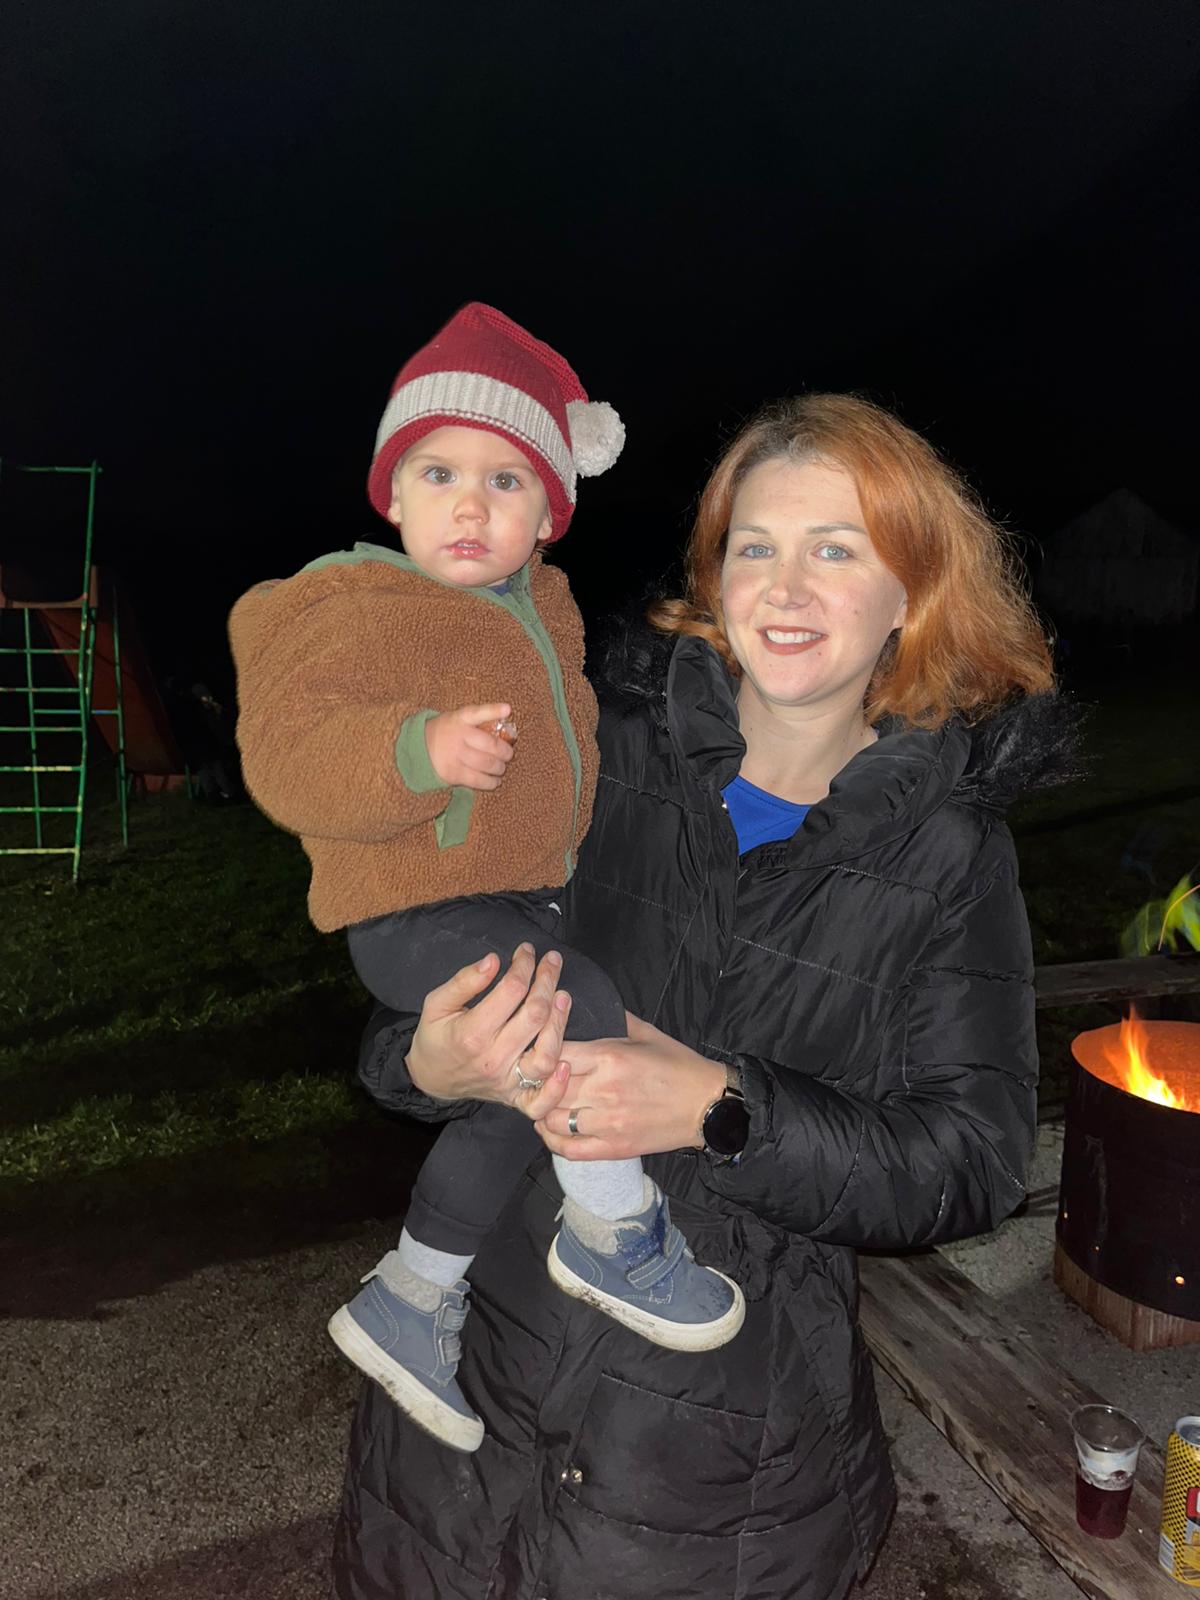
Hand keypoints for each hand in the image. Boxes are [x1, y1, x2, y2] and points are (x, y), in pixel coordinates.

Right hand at [406, 942, 572, 1121]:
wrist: (430, 1079)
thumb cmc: (435, 1037)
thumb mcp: (436, 1003)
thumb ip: (464, 982)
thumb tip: (493, 960)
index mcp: (472, 1033)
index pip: (511, 991)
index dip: (524, 965)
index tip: (527, 951)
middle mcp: (493, 1059)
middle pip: (534, 1015)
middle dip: (547, 981)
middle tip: (552, 961)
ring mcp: (506, 1081)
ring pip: (546, 1054)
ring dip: (560, 1022)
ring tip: (563, 995)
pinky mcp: (515, 1098)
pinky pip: (541, 1101)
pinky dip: (557, 1087)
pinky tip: (566, 1063)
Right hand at [425, 702, 516, 790]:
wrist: (420, 749)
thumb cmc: (447, 732)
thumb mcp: (458, 719)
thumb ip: (479, 722)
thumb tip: (507, 726)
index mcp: (460, 719)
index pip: (478, 713)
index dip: (493, 711)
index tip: (507, 709)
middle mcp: (459, 736)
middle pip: (491, 745)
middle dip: (505, 752)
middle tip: (508, 755)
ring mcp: (456, 755)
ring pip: (487, 764)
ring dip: (500, 768)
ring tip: (501, 768)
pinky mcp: (454, 773)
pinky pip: (478, 780)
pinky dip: (491, 782)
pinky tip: (495, 781)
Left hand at [536, 1014, 726, 1160]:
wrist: (708, 1106)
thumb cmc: (679, 1066)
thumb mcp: (647, 1033)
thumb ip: (614, 1018)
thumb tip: (588, 1004)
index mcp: (609, 1057)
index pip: (555, 1052)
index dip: (542, 1051)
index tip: (539, 1050)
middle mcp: (603, 1090)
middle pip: (547, 1087)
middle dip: (537, 1081)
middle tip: (534, 1077)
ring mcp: (606, 1123)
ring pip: (551, 1119)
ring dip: (542, 1110)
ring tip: (543, 1101)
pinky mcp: (612, 1147)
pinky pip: (568, 1149)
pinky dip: (552, 1140)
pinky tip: (550, 1128)